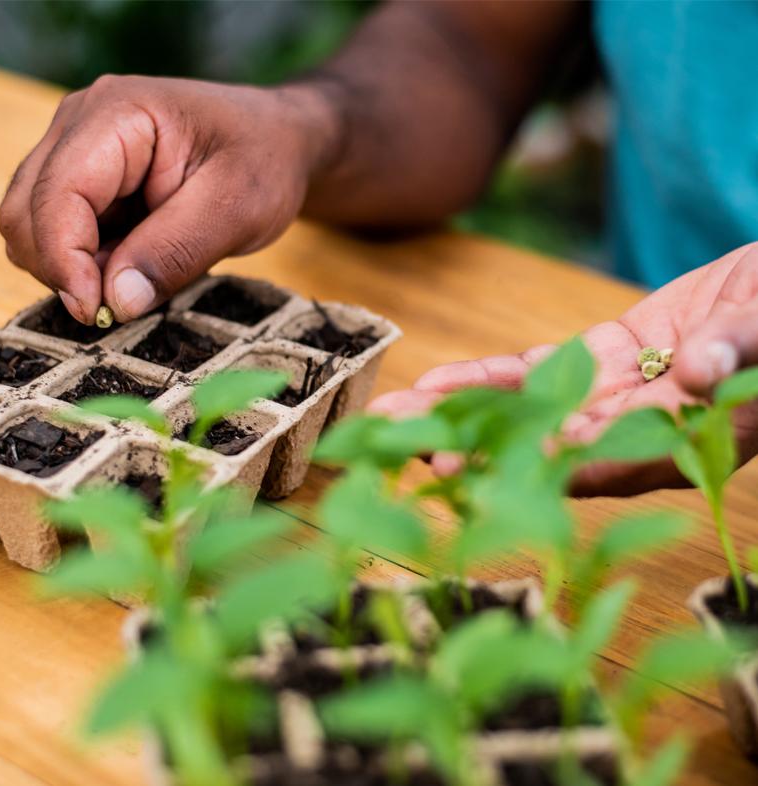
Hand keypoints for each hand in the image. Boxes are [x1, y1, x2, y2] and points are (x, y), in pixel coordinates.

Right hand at [0, 75, 337, 323]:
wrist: (278, 141)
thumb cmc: (263, 161)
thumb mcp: (236, 210)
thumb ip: (175, 253)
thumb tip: (116, 303)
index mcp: (116, 116)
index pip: (57, 194)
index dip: (65, 261)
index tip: (98, 312)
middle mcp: (81, 127)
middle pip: (27, 213)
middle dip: (64, 270)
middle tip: (125, 302)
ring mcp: (78, 153)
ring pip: (35, 227)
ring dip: (75, 270)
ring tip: (141, 276)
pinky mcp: (87, 182)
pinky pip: (61, 234)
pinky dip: (87, 264)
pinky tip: (135, 266)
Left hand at [370, 243, 757, 495]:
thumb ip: (742, 348)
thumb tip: (700, 373)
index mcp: (686, 441)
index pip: (598, 463)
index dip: (527, 468)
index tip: (465, 472)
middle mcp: (638, 430)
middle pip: (542, 444)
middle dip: (469, 445)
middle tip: (396, 445)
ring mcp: (615, 395)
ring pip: (527, 408)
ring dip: (461, 411)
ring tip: (395, 413)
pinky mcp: (604, 359)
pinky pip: (540, 370)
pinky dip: (492, 377)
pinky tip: (440, 382)